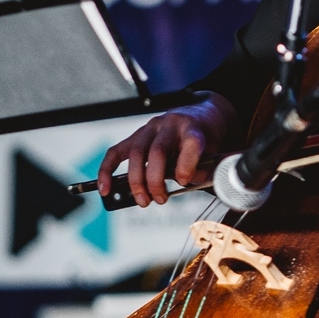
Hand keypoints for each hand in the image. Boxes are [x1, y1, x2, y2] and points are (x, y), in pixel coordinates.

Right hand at [98, 92, 238, 207]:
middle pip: (157, 151)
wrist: (199, 116)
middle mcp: (170, 125)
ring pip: (136, 153)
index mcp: (193, 128)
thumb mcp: (213, 152)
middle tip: (159, 199)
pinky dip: (107, 171)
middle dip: (155, 180)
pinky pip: (116, 152)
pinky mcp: (136, 136)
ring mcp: (150, 128)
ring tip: (143, 200)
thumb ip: (201, 170)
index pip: (190, 143)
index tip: (183, 181)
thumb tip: (182, 184)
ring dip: (136, 181)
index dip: (186, 165)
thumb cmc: (205, 138)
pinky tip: (105, 189)